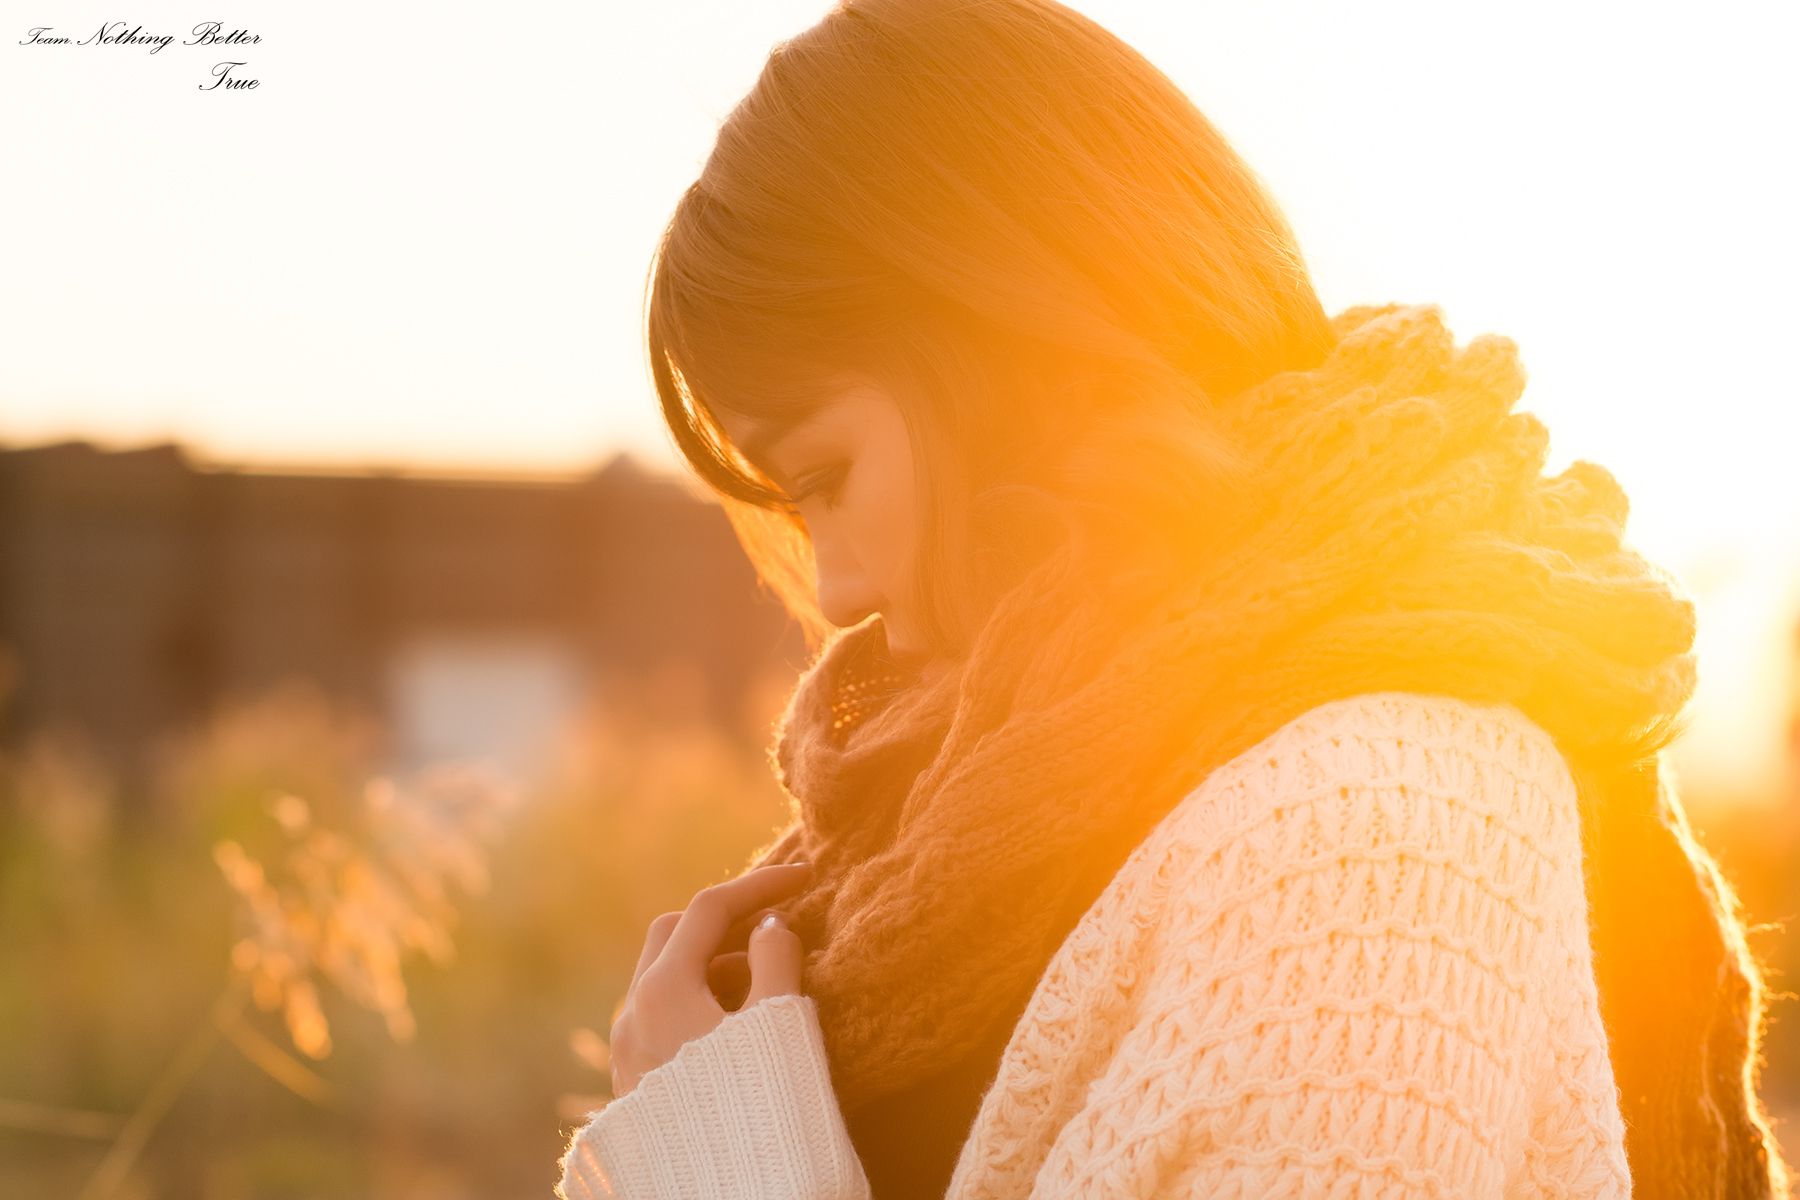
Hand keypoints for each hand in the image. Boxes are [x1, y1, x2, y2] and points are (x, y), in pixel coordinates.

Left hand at [609, 861, 812, 1097]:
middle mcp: (632, 1014)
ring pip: (662, 977)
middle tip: (773, 920)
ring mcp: (626, 1051)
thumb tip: (772, 926)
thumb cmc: (758, 1107)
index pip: (710, 909)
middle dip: (724, 918)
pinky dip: (698, 998)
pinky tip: (737, 1022)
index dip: (760, 884)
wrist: (729, 1192)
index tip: (805, 876)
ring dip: (711, 961)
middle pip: (672, 934)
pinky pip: (660, 1016)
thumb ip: (777, 960)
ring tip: (764, 976)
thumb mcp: (779, 1024)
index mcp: (663, 990)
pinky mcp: (634, 1083)